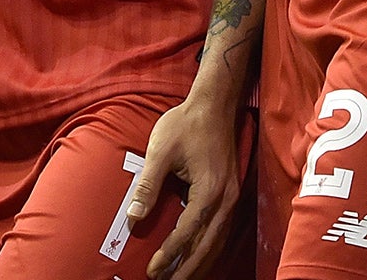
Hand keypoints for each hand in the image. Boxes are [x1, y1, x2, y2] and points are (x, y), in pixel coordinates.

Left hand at [127, 94, 241, 278]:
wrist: (214, 105)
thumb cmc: (185, 124)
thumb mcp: (161, 150)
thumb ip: (147, 185)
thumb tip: (134, 216)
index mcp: (210, 190)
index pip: (188, 232)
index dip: (170, 253)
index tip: (153, 270)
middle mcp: (226, 200)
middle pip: (207, 245)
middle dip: (187, 269)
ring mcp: (232, 199)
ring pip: (217, 242)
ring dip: (199, 263)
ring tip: (180, 278)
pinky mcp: (231, 195)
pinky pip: (221, 232)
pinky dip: (209, 249)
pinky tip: (197, 257)